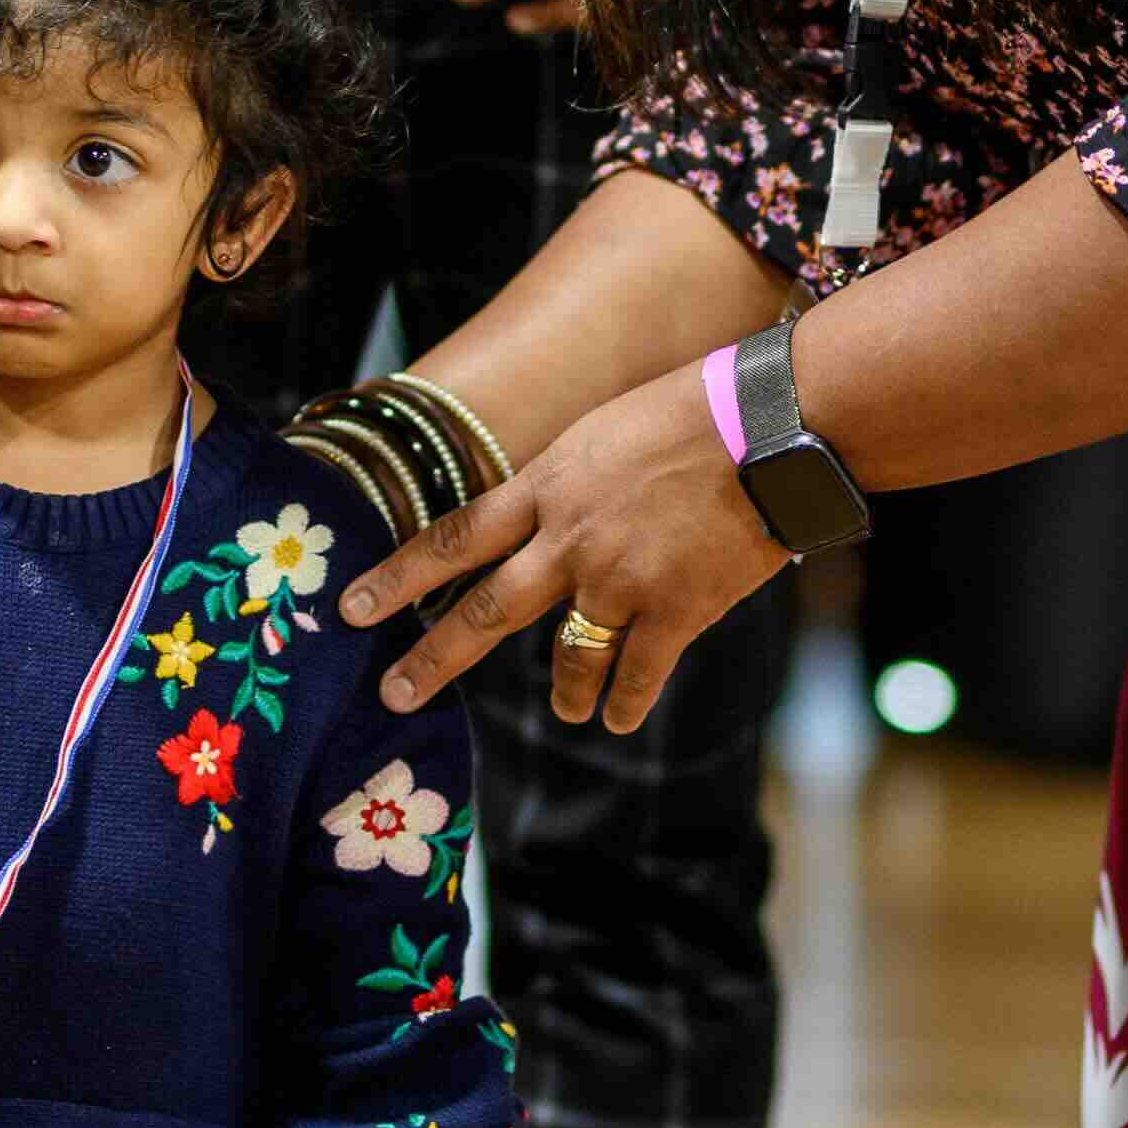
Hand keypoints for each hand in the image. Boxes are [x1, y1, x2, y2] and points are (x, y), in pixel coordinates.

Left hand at [342, 363, 782, 734]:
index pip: (454, 537)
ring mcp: (620, 581)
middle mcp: (569, 539)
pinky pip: (637, 676)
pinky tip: (620, 718)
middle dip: (434, 661)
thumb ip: (570, 479)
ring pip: (569, 658)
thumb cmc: (699, 410)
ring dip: (565, 692)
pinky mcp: (674, 611)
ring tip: (569, 711)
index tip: (353, 606)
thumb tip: (551, 513)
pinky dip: (626, 702)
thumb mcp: (607, 430)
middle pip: (484, 611)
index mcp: (549, 484)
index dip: (399, 576)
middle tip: (395, 696)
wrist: (774, 427)